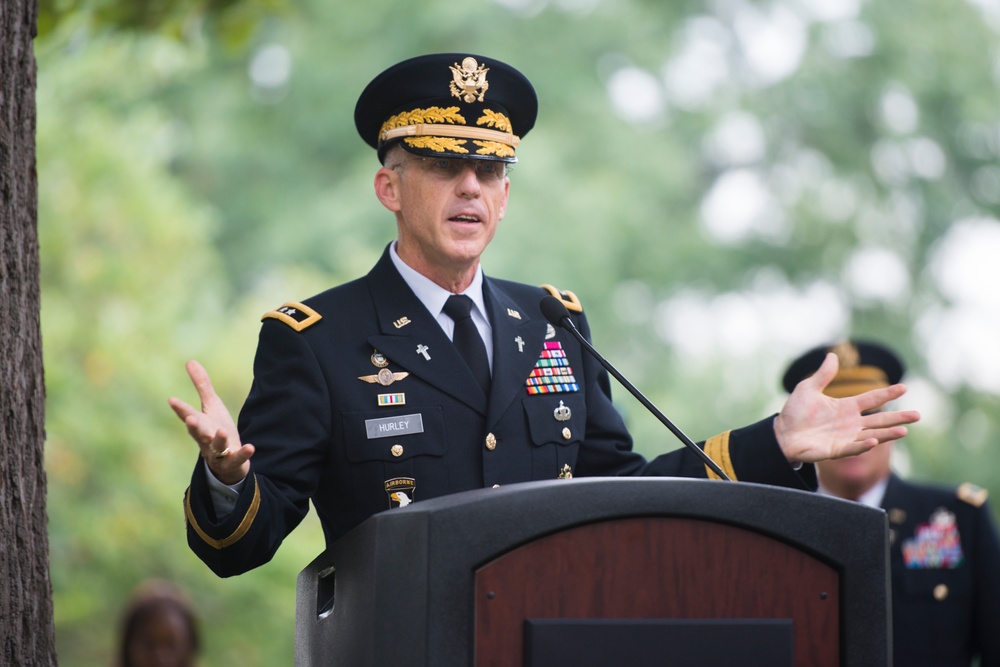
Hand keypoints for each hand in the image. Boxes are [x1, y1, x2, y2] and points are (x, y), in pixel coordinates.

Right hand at [168, 360, 253, 484]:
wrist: (227, 462)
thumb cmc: (216, 429)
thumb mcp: (211, 406)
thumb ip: (202, 385)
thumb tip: (189, 361)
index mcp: (200, 424)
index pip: (188, 415)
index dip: (180, 408)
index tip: (171, 399)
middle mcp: (206, 438)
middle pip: (198, 433)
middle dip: (194, 426)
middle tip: (189, 419)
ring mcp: (219, 451)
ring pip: (216, 446)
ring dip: (218, 439)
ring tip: (221, 431)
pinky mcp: (233, 461)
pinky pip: (238, 458)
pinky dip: (243, 454)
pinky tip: (250, 447)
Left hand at [774, 352, 920, 463]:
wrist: (781, 434)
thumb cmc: (795, 412)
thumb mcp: (808, 388)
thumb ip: (823, 375)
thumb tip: (833, 355)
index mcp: (846, 407)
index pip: (871, 399)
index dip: (887, 394)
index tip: (904, 387)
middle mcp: (850, 423)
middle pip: (879, 419)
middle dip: (898, 417)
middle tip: (918, 415)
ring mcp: (845, 437)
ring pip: (872, 435)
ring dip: (887, 433)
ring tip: (904, 430)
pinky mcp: (836, 450)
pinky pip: (853, 448)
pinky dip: (863, 445)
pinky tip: (874, 441)